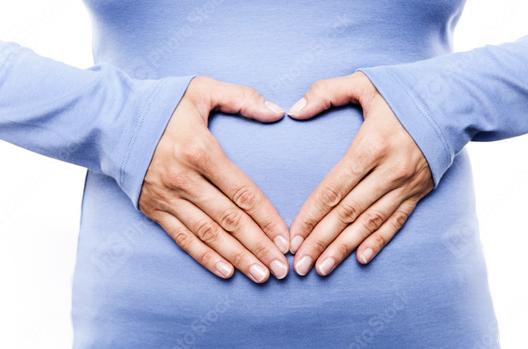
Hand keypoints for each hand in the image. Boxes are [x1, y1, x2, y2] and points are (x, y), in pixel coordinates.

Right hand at [140, 76, 289, 282]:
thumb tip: (278, 111)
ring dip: (236, 257)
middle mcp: (184, 179)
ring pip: (208, 234)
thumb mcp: (202, 89)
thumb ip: (242, 97)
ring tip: (260, 275)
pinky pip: (182, 237)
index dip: (266, 218)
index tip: (285, 239)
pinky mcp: (153, 209)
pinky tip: (225, 272)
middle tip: (281, 269)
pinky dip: (204, 256)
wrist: (110, 120)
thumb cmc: (161, 104)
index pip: (242, 192)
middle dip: (258, 246)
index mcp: (200, 151)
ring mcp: (167, 197)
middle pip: (229, 219)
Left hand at [288, 71, 433, 275]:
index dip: (311, 215)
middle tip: (300, 264)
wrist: (454, 100)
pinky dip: (379, 241)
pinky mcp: (420, 192)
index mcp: (371, 145)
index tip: (293, 236)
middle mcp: (389, 170)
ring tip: (323, 269)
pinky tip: (361, 259)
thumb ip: (325, 92)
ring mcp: (406, 184)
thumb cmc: (403, 91)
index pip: (333, 188)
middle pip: (347, 212)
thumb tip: (293, 111)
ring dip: (344, 248)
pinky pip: (397, 221)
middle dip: (321, 240)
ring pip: (370, 223)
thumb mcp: (363, 83)